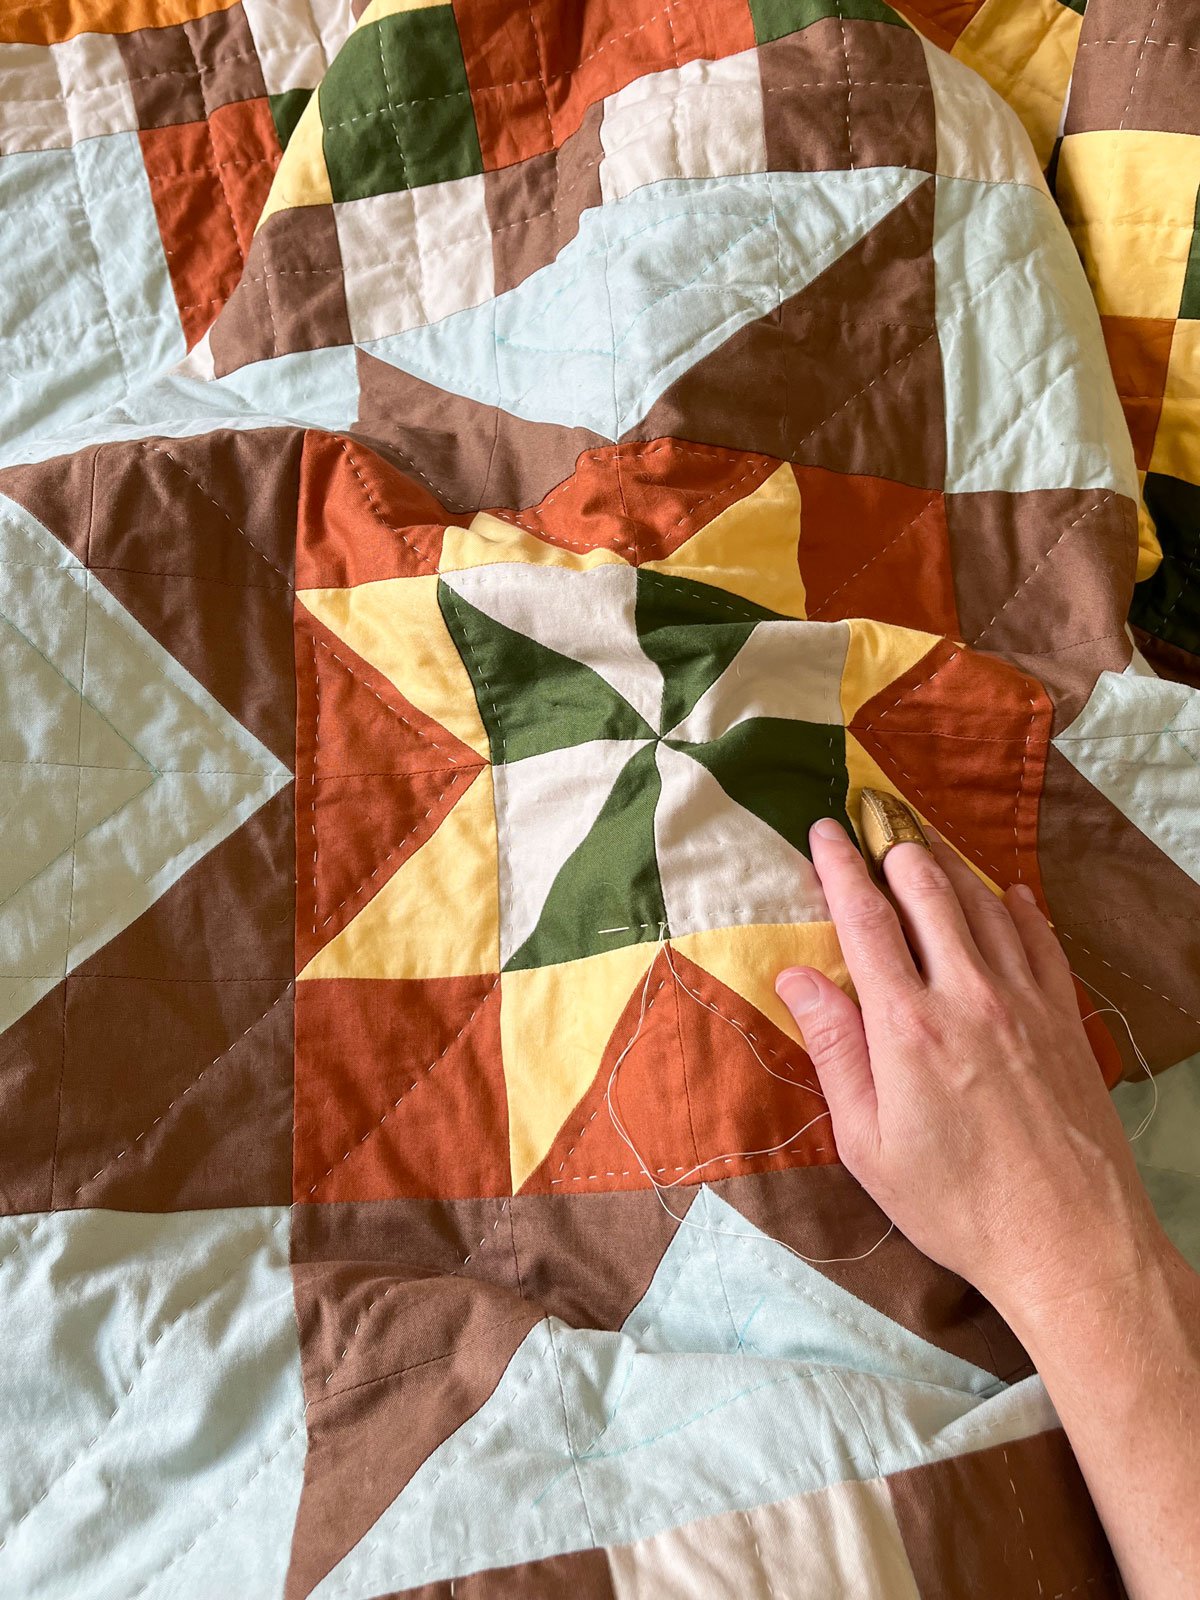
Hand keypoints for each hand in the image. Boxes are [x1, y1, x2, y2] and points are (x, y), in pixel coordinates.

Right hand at [775, 818, 1161, 1325]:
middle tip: (873, 822)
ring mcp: (1026, 1001)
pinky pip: (1040, 938)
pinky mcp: (1065, 1018)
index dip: (840, 867)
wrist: (1070, 1240)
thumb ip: (834, 1050)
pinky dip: (1017, 905)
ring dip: (948, 867)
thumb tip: (797, 977)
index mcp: (908, 1026)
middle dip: (894, 846)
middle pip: (928, 890)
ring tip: (922, 848)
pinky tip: (1007, 894)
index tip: (824, 830)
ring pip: (984, 903)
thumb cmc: (956, 1204)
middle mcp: (969, 995)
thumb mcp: (867, 1143)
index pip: (866, 919)